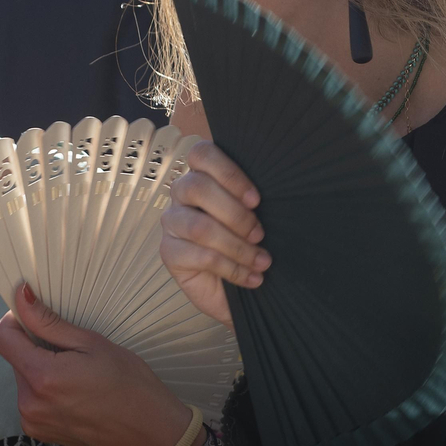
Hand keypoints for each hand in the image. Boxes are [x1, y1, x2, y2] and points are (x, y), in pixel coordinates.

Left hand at [0, 282, 194, 445]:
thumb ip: (49, 322)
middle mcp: (29, 403)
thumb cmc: (129, 384)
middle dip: (35, 346)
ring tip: (78, 373)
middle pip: (13, 356)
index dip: (15, 320)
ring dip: (41, 367)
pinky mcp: (39, 432)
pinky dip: (46, 388)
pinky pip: (32, 398)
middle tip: (72, 349)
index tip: (37, 318)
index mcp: (42, 377)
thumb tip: (20, 296)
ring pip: (23, 376)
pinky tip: (75, 391)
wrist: (150, 432)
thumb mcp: (92, 343)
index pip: (0, 337)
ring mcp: (32, 421)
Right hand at [160, 141, 268, 329]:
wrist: (235, 291)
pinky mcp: (168, 252)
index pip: (202, 154)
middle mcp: (182, 194)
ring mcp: (172, 222)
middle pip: (197, 187)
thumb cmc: (248, 244)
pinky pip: (201, 256)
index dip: (229, 174)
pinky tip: (252, 278)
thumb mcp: (255, 217)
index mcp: (202, 175)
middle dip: (236, 214)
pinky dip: (232, 268)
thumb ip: (252, 201)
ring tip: (262, 262)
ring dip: (237, 246)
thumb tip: (276, 191)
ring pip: (200, 226)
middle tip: (260, 234)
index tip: (256, 200)